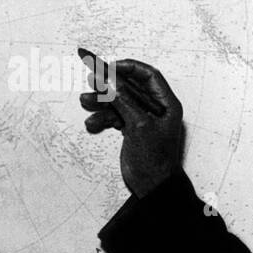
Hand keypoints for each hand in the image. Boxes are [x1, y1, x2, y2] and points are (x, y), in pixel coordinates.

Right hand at [77, 49, 184, 196]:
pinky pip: (115, 116)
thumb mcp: (139, 126)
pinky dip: (103, 118)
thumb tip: (111, 80)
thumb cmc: (155, 160)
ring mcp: (142, 118)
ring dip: (102, 101)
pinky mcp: (132, 129)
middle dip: (109, 84)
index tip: (110, 66)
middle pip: (130, 87)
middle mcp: (155, 108)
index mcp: (166, 104)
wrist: (152, 186)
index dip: (128, 68)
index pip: (148, 76)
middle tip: (91, 79)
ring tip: (86, 101)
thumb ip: (124, 101)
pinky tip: (93, 123)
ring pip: (119, 101)